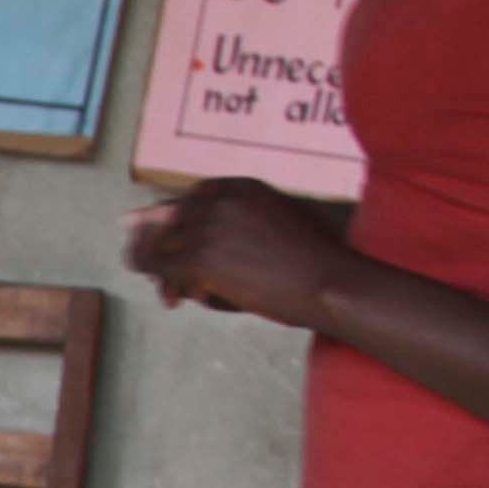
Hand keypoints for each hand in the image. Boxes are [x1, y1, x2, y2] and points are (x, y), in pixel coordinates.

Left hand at [124, 179, 352, 325]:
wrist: (328, 282)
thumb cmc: (315, 258)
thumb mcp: (282, 218)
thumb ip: (241, 219)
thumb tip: (199, 231)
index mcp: (240, 188)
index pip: (191, 199)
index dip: (180, 222)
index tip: (176, 240)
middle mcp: (218, 202)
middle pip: (170, 224)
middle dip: (169, 250)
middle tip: (174, 275)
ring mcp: (206, 229)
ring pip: (161, 249)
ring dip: (165, 272)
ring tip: (174, 291)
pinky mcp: (200, 260)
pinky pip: (165, 273)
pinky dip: (170, 288)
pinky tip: (179, 299)